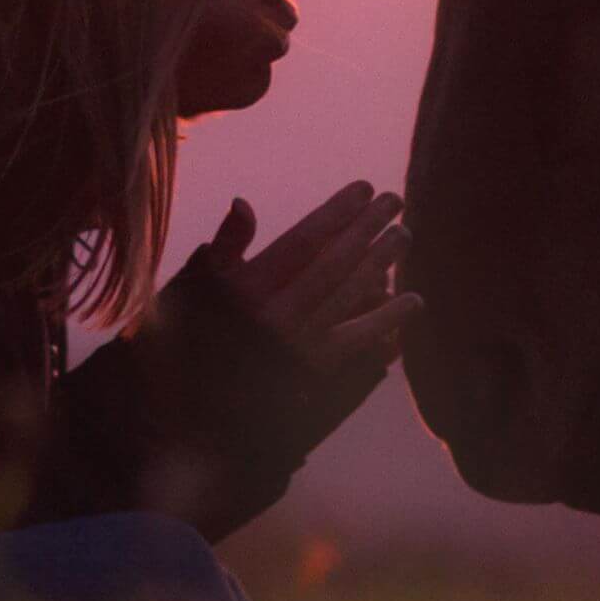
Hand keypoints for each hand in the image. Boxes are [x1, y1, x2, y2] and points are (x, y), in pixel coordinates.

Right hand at [200, 181, 419, 380]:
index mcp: (248, 286)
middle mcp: (277, 312)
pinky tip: (412, 301)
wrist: (189, 412)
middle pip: (335, 261)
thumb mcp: (194, 286)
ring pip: (350, 294)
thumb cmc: (187, 338)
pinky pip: (357, 340)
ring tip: (404, 235)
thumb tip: (244, 202)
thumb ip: (224, 245)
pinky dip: (387, 320)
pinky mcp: (312, 371)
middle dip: (367, 228)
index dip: (337, 211)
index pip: (304, 240)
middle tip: (394, 201)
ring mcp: (298, 342)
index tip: (364, 188)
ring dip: (381, 262)